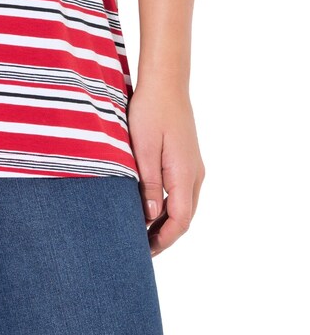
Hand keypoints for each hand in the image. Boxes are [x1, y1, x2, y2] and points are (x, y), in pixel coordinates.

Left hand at [126, 80, 205, 257]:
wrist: (166, 81)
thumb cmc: (150, 110)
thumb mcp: (142, 147)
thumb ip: (147, 182)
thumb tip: (150, 217)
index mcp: (184, 175)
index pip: (179, 221)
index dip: (163, 240)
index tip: (144, 253)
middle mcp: (195, 175)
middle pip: (184, 218)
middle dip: (164, 236)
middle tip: (139, 248)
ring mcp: (194, 166)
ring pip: (184, 205)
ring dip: (166, 221)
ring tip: (140, 231)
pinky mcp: (188, 159)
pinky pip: (181, 191)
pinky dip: (168, 205)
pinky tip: (149, 205)